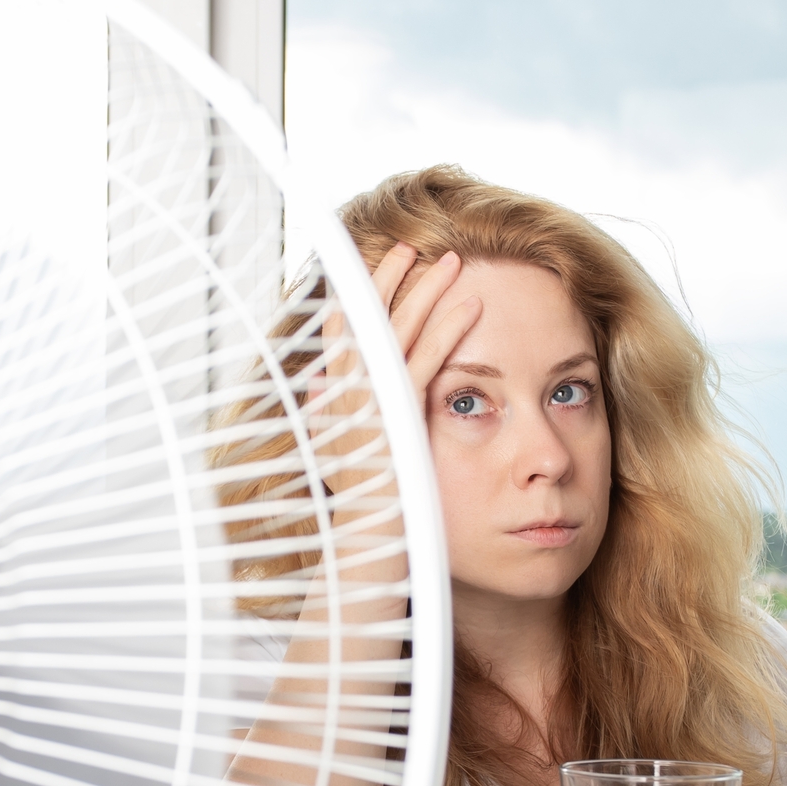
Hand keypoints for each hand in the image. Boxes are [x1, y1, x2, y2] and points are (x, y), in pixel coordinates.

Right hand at [306, 244, 481, 492]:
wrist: (366, 540)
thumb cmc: (359, 500)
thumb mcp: (333, 448)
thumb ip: (323, 412)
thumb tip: (314, 384)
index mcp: (332, 395)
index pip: (339, 329)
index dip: (353, 293)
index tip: (364, 263)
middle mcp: (347, 391)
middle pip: (367, 317)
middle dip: (388, 277)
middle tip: (411, 245)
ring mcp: (373, 400)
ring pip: (400, 329)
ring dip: (427, 290)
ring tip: (454, 261)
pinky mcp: (402, 413)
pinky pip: (429, 360)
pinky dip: (450, 329)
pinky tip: (472, 306)